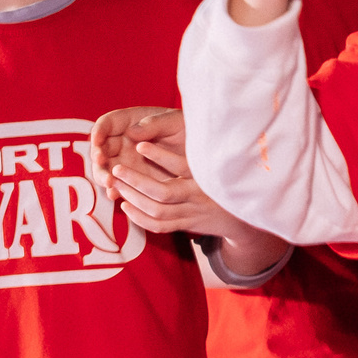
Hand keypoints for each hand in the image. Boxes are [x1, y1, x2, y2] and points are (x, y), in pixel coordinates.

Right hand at [87, 107, 184, 194]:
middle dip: (98, 157)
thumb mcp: (175, 122)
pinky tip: (115, 195)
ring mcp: (126, 162)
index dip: (99, 131)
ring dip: (103, 176)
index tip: (97, 140)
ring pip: (106, 169)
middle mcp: (123, 142)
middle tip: (101, 163)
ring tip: (109, 182)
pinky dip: (115, 190)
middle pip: (101, 149)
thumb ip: (154, 124)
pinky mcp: (132, 181)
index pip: (106, 124)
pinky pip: (119, 186)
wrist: (203, 154)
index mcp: (130, 122)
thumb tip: (131, 132)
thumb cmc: (188, 130)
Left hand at [104, 131, 231, 236]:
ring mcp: (192, 213)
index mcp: (205, 175)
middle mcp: (199, 196)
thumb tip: (158, 130)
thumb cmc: (219, 180)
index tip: (139, 144)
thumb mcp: (211, 161)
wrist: (240, 215)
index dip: (159, 156)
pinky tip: (126, 205)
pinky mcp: (186, 226)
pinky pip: (159, 227)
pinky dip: (139, 218)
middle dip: (136, 181)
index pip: (181, 165)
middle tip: (117, 169)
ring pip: (158, 211)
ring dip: (134, 198)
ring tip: (118, 185)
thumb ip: (192, 147)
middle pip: (163, 193)